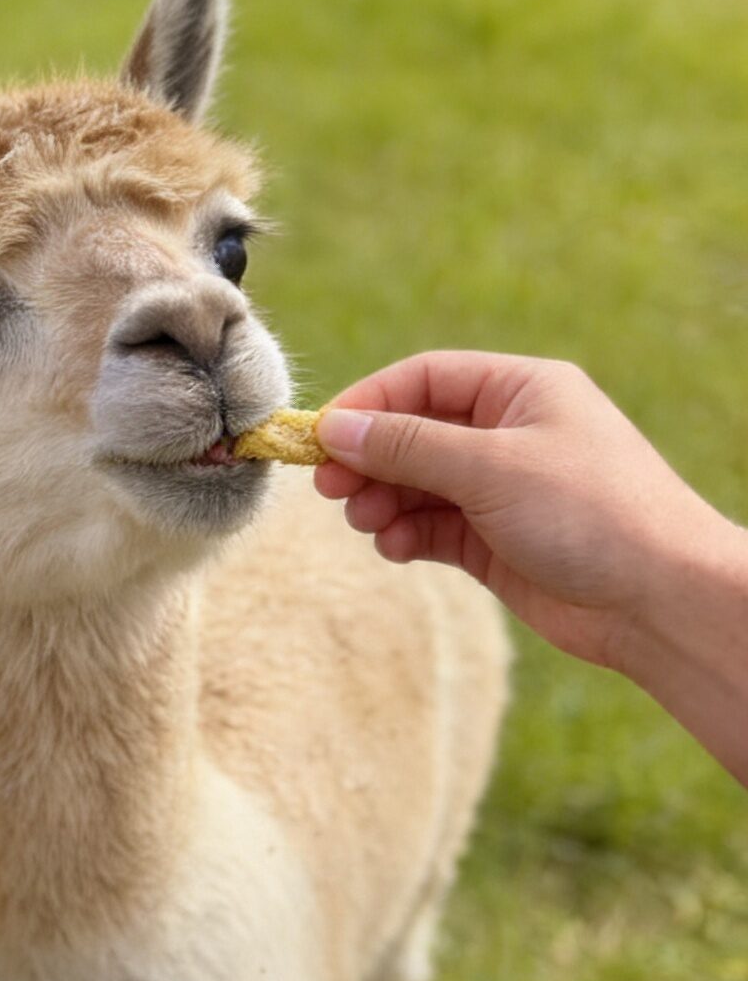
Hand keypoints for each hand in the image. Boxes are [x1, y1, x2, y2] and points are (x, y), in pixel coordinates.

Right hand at [315, 352, 739, 671]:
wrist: (658, 600)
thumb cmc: (591, 513)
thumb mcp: (491, 466)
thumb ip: (408, 446)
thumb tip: (335, 428)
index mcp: (521, 390)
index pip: (423, 379)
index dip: (368, 404)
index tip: (321, 436)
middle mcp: (509, 434)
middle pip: (413, 432)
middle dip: (369, 458)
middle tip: (328, 487)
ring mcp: (502, 489)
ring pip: (418, 483)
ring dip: (383, 500)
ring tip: (365, 521)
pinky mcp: (496, 541)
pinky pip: (433, 527)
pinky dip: (407, 534)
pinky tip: (395, 547)